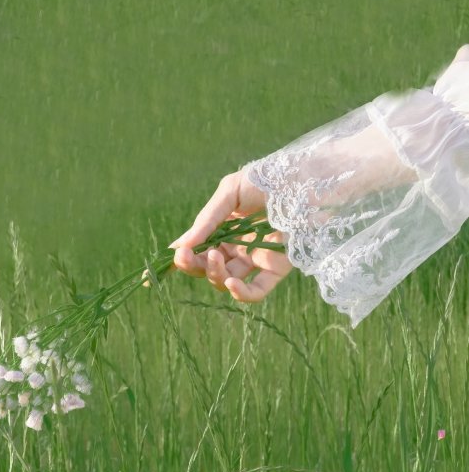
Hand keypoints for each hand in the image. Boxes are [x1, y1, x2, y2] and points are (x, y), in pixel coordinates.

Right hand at [171, 169, 292, 301]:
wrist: (305, 178)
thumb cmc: (267, 179)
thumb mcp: (229, 193)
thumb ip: (206, 221)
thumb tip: (180, 246)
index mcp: (223, 228)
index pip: (197, 250)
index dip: (181, 259)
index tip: (165, 264)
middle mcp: (237, 246)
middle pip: (207, 268)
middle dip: (194, 265)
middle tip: (187, 258)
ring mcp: (255, 258)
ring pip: (226, 280)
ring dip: (214, 274)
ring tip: (216, 258)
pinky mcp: (277, 268)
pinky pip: (256, 290)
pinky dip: (241, 293)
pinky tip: (230, 283)